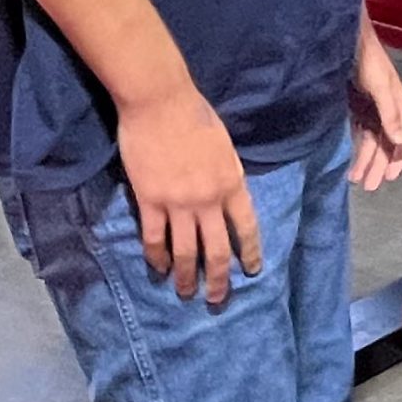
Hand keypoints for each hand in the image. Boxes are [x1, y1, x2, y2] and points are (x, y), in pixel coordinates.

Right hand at [117, 86, 259, 304]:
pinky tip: (159, 269)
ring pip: (185, 251)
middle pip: (216, 249)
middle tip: (216, 300)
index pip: (245, 227)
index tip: (251, 271)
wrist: (160, 102)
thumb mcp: (224, 148)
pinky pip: (154, 238)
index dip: (249, 252)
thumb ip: (227, 176)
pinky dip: (157, 258)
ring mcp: (178, 203)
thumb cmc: (195, 115)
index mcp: (232, 183)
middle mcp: (208, 200)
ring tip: (186, 293)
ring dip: (186, 276)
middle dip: (218, 279)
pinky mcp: (150, 200)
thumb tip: (227, 197)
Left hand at [349, 16, 401, 191]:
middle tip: (370, 186)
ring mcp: (368, 104)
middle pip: (385, 141)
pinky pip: (358, 130)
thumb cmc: (364, 56)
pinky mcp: (353, 102)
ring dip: (366, 159)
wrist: (343, 34)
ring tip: (356, 179)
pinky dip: (355, 146)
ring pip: (370, 138)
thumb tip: (400, 142)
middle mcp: (384, 106)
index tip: (391, 177)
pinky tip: (349, 159)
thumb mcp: (379, 83)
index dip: (399, 156)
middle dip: (379, 164)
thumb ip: (389, 112)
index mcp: (397, 101)